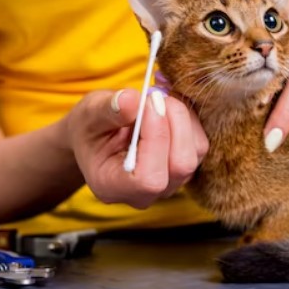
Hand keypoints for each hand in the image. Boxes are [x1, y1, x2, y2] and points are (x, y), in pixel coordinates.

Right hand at [64, 87, 208, 208]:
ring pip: (195, 151)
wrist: (97, 134)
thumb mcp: (88, 114)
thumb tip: (133, 100)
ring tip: (157, 94)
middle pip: (181, 166)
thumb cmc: (89, 127)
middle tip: (154, 94)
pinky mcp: (185, 164)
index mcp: (113, 187)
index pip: (149, 180)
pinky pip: (200, 141)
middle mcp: (145, 193)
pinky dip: (189, 115)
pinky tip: (168, 99)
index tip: (147, 104)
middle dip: (174, 122)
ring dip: (181, 115)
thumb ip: (107, 110)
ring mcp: (169, 182)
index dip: (156, 139)